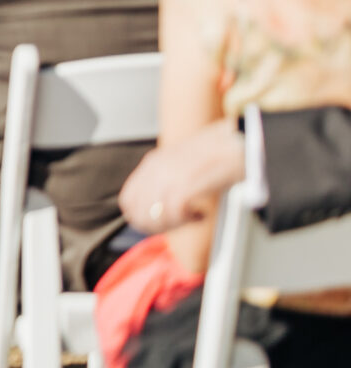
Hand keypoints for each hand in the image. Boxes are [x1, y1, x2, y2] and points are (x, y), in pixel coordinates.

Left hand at [120, 122, 246, 232]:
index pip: (127, 200)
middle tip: (179, 224)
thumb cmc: (218, 155)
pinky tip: (202, 215)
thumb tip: (158, 211)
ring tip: (193, 218)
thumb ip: (166, 182)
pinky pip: (175, 211)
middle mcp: (156, 168)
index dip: (140, 218)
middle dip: (157, 226)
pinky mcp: (187, 181)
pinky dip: (187, 219)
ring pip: (155, 214)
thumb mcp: (182, 164)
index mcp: (153, 163)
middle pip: (139, 212)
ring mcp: (170, 174)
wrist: (239, 141)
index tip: (162, 223)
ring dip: (173, 224)